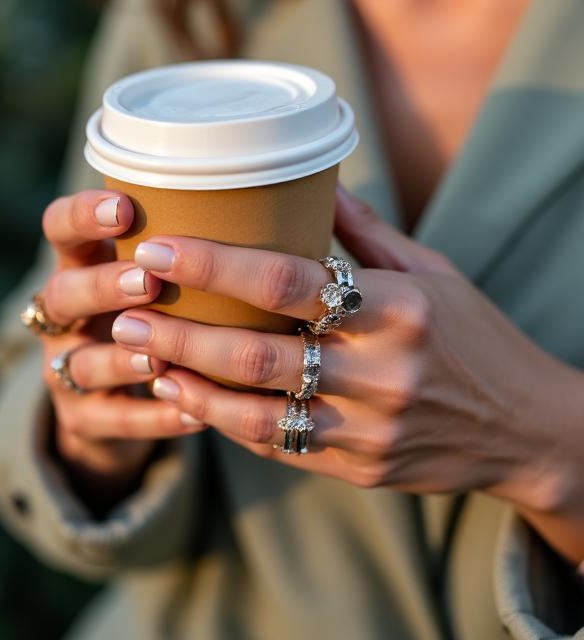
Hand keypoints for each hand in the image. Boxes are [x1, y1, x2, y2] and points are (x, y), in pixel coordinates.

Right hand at [38, 189, 206, 506]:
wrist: (114, 394)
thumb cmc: (155, 309)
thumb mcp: (156, 272)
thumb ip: (189, 246)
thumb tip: (272, 203)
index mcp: (81, 264)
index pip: (60, 228)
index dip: (82, 215)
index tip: (124, 207)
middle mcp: (65, 314)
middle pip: (62, 294)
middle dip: (103, 286)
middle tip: (148, 281)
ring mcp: (68, 367)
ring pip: (80, 364)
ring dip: (121, 359)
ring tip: (159, 354)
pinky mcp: (84, 418)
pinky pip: (114, 421)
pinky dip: (154, 419)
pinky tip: (193, 414)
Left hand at [110, 185, 576, 515]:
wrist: (525, 427)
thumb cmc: (474, 335)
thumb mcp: (433, 272)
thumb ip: (367, 233)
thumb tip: (315, 180)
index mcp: (400, 307)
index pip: (291, 280)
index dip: (218, 264)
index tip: (161, 249)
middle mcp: (384, 370)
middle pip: (260, 352)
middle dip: (182, 332)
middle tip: (125, 312)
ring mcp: (372, 426)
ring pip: (259, 410)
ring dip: (191, 383)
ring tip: (139, 356)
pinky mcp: (363, 468)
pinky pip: (280, 446)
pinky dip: (226, 423)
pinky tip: (188, 398)